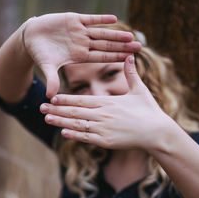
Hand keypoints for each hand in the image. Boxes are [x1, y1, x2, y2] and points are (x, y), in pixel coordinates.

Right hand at [24, 13, 141, 97]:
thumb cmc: (41, 53)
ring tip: (131, 35)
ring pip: (101, 33)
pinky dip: (100, 19)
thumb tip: (50, 96)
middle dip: (122, 46)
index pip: (101, 57)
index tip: (130, 58)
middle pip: (106, 45)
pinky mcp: (74, 19)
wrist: (31, 36)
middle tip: (139, 47)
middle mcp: (83, 44)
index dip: (115, 57)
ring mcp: (80, 31)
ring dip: (116, 34)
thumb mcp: (47, 66)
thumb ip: (51, 79)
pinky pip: (90, 19)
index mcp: (80, 56)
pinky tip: (113, 19)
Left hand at [39, 56, 172, 149]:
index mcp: (108, 102)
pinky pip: (86, 138)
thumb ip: (131, 74)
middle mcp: (103, 115)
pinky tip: (63, 132)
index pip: (82, 99)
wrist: (157, 132)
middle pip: (75, 111)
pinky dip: (74, 135)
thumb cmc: (149, 111)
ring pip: (77, 124)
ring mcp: (103, 129)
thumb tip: (130, 56)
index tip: (53, 97)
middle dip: (57, 109)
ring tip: (46, 118)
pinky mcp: (106, 141)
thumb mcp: (140, 90)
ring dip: (60, 121)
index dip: (66, 98)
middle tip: (41, 107)